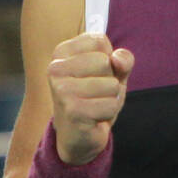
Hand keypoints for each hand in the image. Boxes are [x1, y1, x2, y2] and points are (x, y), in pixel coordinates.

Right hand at [47, 33, 133, 164]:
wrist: (78, 136)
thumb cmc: (94, 98)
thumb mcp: (112, 73)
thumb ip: (122, 60)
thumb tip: (117, 59)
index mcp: (61, 53)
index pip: (100, 41)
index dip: (108, 60)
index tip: (94, 75)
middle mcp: (56, 68)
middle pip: (105, 62)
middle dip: (110, 80)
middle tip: (94, 94)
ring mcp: (62, 90)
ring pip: (111, 84)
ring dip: (111, 98)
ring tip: (95, 105)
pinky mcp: (72, 110)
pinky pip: (111, 104)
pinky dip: (109, 112)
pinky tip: (95, 117)